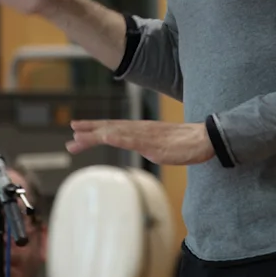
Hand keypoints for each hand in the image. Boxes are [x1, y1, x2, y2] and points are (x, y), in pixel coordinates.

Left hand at [67, 120, 215, 165]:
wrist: (205, 139)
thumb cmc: (187, 142)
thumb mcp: (163, 146)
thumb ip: (151, 146)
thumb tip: (146, 149)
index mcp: (141, 130)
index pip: (113, 127)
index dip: (95, 127)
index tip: (77, 128)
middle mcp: (140, 129)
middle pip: (110, 127)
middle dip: (89, 130)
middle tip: (70, 133)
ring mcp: (145, 135)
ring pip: (115, 132)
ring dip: (95, 134)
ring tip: (77, 136)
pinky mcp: (153, 143)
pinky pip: (132, 139)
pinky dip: (116, 136)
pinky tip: (105, 136)